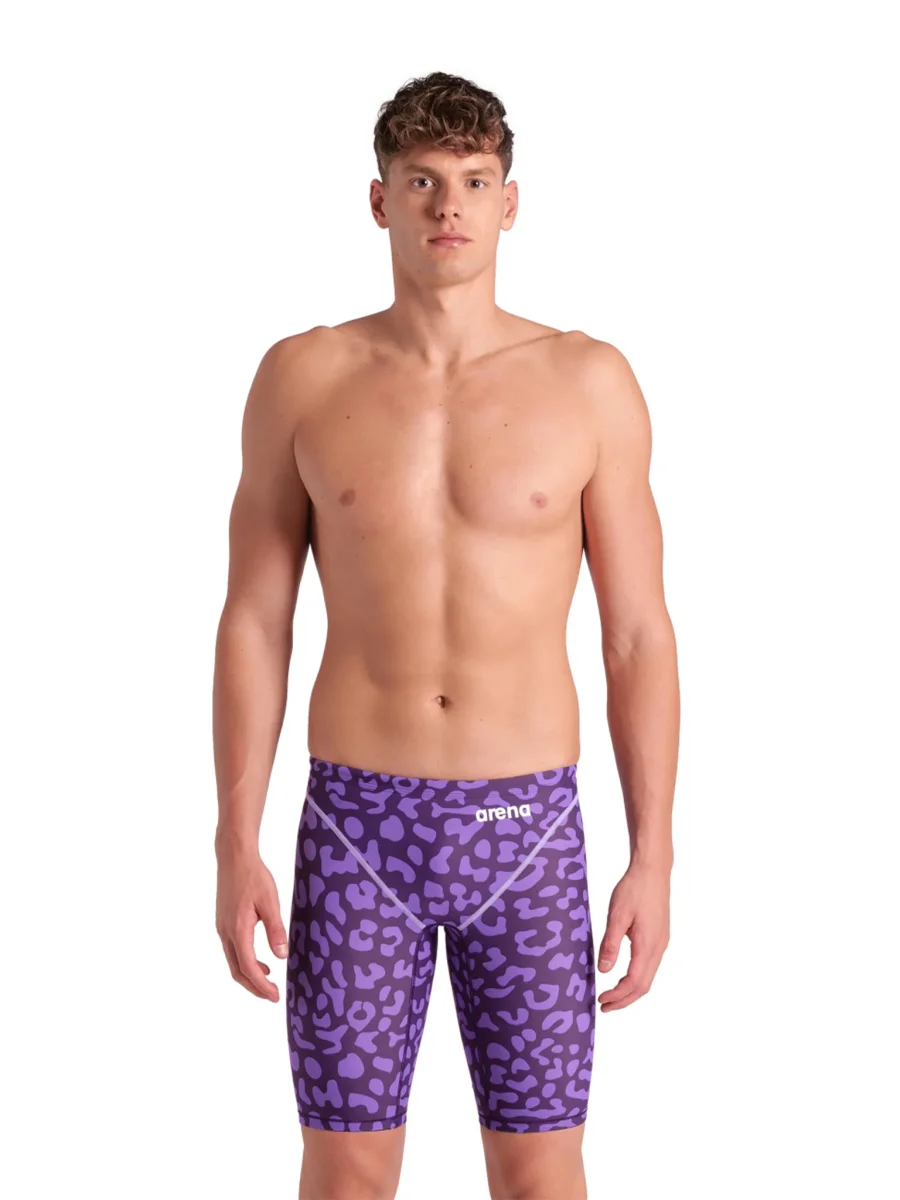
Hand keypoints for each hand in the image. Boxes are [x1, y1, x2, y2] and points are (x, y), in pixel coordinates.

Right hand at [215, 845, 287, 1001]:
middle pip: (237, 971)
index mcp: (238, 930)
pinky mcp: (223, 922)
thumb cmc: (253, 876)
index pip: (248, 968)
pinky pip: (232, 950)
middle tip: (271, 996)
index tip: (274, 996)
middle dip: (253, 987)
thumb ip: (276, 930)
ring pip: (233, 961)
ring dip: (248, 975)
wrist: (234, 857)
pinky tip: (259, 959)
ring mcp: (222, 928)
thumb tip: (282, 956)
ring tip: (267, 980)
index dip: (261, 986)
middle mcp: (226, 933)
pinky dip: (244, 961)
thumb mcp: (270, 902)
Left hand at [596, 860, 669, 1011]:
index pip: (634, 982)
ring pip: (648, 976)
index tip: (602, 1001)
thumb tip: (604, 970)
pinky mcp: (660, 936)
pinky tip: (625, 975)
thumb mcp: (617, 915)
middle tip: (605, 1006)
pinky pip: (650, 965)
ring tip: (612, 995)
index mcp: (648, 945)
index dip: (618, 996)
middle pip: (644, 986)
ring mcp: (661, 943)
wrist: (653, 870)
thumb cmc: (634, 889)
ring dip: (631, 990)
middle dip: (625, 1000)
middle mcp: (658, 948)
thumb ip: (611, 943)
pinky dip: (637, 977)